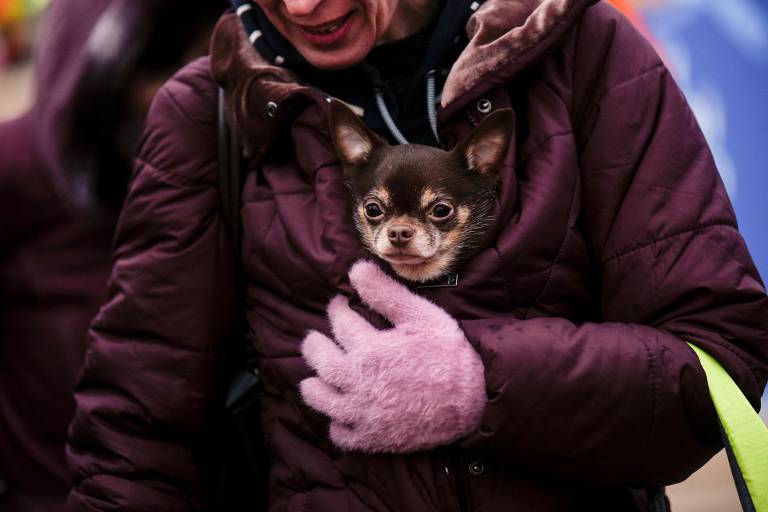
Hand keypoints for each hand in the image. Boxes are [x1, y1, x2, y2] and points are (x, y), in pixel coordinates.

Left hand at [300, 260, 486, 452]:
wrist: (472, 404)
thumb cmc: (450, 357)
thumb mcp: (421, 317)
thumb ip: (385, 292)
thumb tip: (355, 268)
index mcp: (368, 349)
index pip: (338, 320)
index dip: (338, 307)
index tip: (341, 304)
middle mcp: (356, 382)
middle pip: (317, 357)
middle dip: (316, 341)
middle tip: (320, 337)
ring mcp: (359, 413)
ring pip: (317, 396)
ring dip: (315, 381)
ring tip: (323, 373)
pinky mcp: (368, 438)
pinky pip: (337, 431)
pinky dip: (337, 420)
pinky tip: (346, 409)